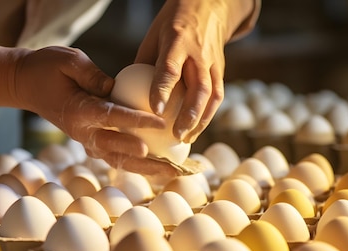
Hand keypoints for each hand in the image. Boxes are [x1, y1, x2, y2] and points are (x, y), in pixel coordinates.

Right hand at [15, 46, 181, 176]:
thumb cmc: (47, 67)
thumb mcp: (69, 60)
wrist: (25, 84)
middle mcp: (82, 132)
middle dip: (145, 160)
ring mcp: (85, 140)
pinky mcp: (89, 141)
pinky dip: (135, 163)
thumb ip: (93, 74)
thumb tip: (117, 87)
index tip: (160, 123)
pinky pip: (114, 155)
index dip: (136, 120)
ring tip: (170, 172)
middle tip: (170, 165)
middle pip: (116, 150)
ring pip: (116, 159)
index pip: (111, 117)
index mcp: (77, 111)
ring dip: (143, 168)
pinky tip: (158, 165)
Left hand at [135, 0, 255, 142]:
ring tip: (186, 139)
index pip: (170, 68)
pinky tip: (195, 132)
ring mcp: (213, 63)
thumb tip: (126, 95)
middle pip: (198, 88)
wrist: (209, 8)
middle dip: (188, 114)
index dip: (163, 90)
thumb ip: (144, 65)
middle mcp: (199, 54)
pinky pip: (217, 97)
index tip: (156, 110)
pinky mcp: (221, 71)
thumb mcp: (153, 38)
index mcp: (177, 42)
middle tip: (175, 135)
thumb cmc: (172, 25)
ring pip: (212, 96)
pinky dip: (207, 116)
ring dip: (201, 121)